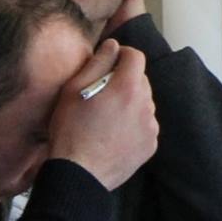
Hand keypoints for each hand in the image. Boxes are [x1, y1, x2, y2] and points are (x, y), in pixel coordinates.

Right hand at [48, 41, 157, 189]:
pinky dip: (134, 123)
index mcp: (127, 87)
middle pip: (141, 79)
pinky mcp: (151, 145)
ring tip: (106, 117)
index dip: (122, 55)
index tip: (109, 63)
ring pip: (144, 102)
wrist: (78, 175)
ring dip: (130, 102)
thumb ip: (98, 63)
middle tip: (102, 94)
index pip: (136, 56)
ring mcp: (150, 126)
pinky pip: (145, 124)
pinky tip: (113, 133)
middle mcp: (145, 104)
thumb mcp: (74, 90)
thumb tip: (113, 46)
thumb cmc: (70, 131)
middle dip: (124, 80)